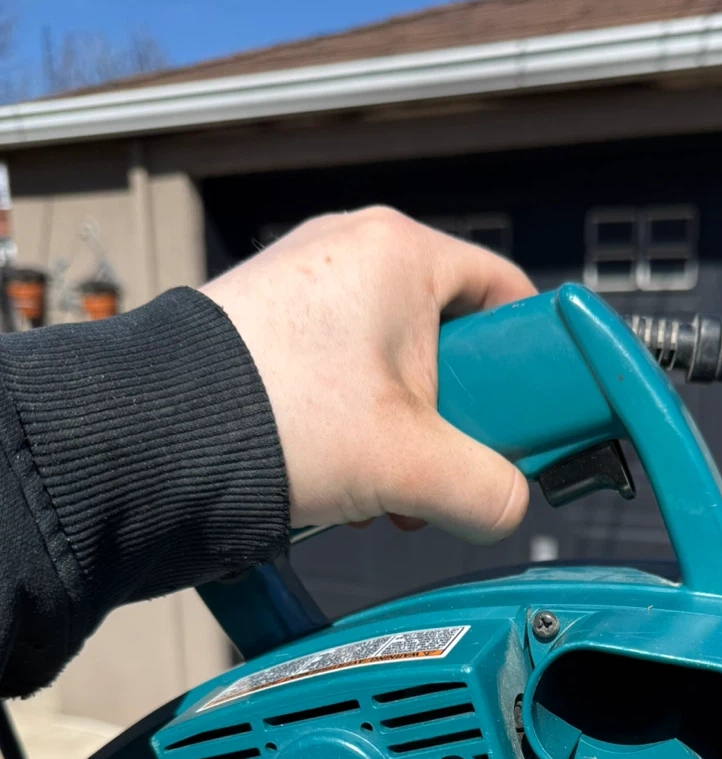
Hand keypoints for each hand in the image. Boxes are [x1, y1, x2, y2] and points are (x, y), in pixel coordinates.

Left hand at [201, 207, 536, 539]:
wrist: (154, 440)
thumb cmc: (272, 418)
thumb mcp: (413, 466)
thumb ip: (488, 490)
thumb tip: (508, 507)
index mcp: (401, 251)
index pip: (509, 295)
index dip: (529, 369)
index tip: (530, 422)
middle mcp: (351, 251)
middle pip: (451, 342)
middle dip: (453, 422)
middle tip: (442, 467)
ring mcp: (304, 287)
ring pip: (395, 370)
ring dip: (402, 439)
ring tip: (378, 483)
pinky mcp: (269, 330)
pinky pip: (344, 378)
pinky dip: (355, 430)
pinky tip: (340, 477)